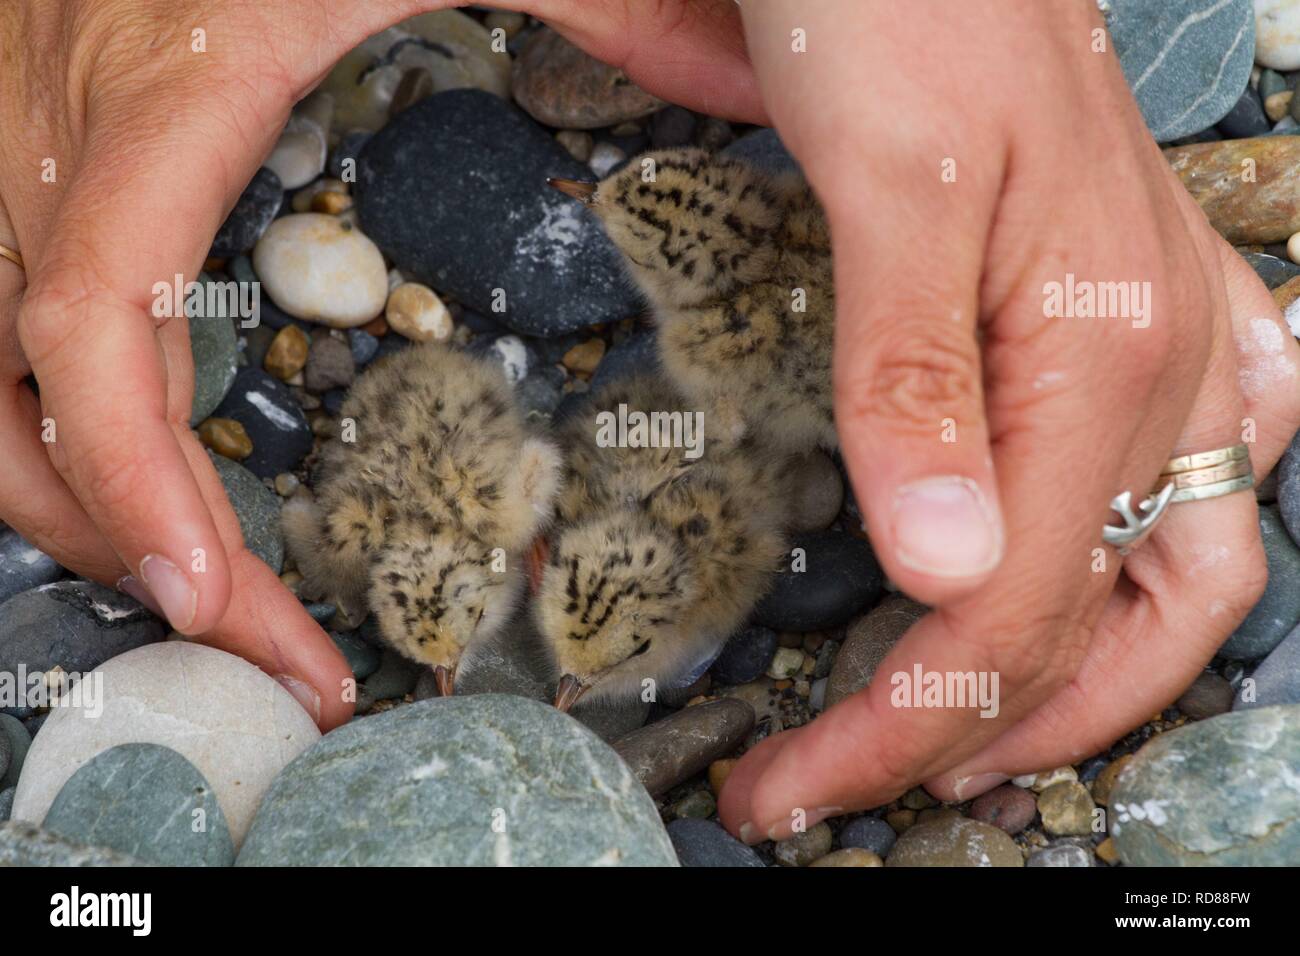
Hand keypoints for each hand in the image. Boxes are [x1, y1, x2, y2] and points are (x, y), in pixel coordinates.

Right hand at [0, 0, 758, 728]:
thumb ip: (611, 5)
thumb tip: (746, 83)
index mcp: (169, 70)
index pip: (93, 308)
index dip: (132, 469)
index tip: (207, 591)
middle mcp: (62, 106)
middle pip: (14, 380)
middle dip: (121, 530)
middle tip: (251, 635)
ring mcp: (26, 118)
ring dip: (71, 491)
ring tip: (200, 583)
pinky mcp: (40, 126)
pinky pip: (7, 304)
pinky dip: (65, 412)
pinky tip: (156, 463)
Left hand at [710, 0, 1299, 839]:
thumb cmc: (912, 13)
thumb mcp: (891, 189)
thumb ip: (913, 380)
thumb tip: (938, 568)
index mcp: (1107, 357)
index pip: (1006, 613)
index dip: (895, 724)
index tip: (786, 789)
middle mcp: (1175, 366)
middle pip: (1103, 625)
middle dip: (972, 733)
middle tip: (852, 785)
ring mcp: (1183, 342)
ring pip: (1185, 575)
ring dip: (1090, 682)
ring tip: (975, 734)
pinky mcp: (1149, 319)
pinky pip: (1203, 479)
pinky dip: (1150, 568)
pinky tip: (1100, 578)